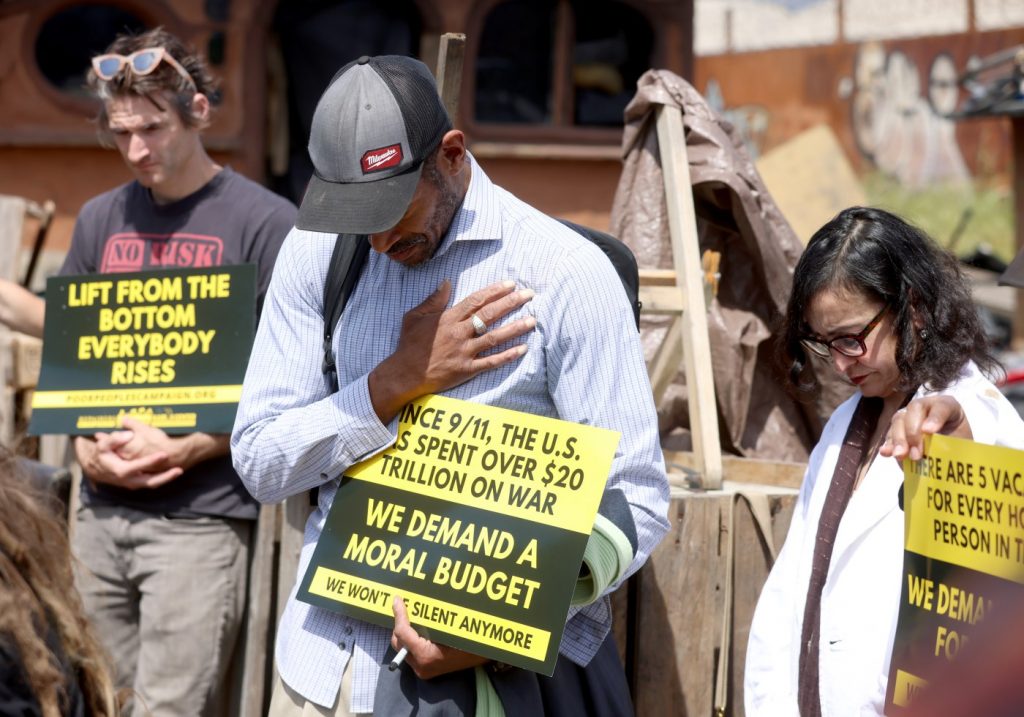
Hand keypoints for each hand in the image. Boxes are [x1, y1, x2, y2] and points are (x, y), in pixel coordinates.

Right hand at [74, 432, 182, 489]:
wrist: (95, 468)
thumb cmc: (101, 454)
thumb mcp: (102, 445)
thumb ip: (114, 439)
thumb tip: (129, 435)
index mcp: (120, 470)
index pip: (138, 467)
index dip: (151, 461)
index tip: (164, 454)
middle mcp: (128, 480)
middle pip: (149, 482)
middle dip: (165, 477)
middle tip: (179, 470)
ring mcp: (133, 483)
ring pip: (152, 484)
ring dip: (166, 478)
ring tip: (179, 471)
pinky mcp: (137, 483)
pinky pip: (151, 482)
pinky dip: (161, 478)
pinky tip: (172, 471)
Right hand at [369, 280, 535, 422]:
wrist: (405, 374)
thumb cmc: (409, 345)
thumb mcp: (415, 317)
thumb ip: (433, 300)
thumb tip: (447, 282)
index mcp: (448, 318)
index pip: (476, 300)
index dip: (495, 291)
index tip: (511, 284)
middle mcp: (459, 333)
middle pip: (490, 314)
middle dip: (511, 303)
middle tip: (529, 295)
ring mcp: (464, 351)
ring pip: (495, 337)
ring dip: (515, 328)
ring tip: (533, 320)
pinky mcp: (467, 369)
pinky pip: (491, 362)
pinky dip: (507, 356)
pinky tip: (523, 349)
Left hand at [390, 596, 487, 678]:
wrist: (481, 658)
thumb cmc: (468, 640)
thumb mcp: (449, 626)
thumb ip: (429, 617)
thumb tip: (409, 601)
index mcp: (425, 655)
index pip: (403, 633)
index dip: (399, 614)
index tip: (397, 599)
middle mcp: (420, 665)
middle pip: (398, 641)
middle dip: (399, 623)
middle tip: (403, 606)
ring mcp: (421, 669)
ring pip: (402, 646)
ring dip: (404, 630)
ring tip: (408, 614)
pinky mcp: (424, 669)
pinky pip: (410, 651)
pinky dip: (411, 638)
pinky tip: (416, 626)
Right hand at [880, 395, 971, 460]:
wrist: (948, 457)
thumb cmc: (957, 449)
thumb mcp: (959, 446)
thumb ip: (947, 445)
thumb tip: (931, 453)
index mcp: (947, 406)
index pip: (941, 406)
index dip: (935, 417)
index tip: (929, 431)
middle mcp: (927, 407)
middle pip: (914, 409)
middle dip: (913, 431)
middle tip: (916, 454)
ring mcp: (910, 417)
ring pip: (899, 420)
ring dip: (899, 439)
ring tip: (901, 456)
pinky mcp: (898, 430)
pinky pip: (889, 433)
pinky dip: (888, 444)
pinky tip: (887, 453)